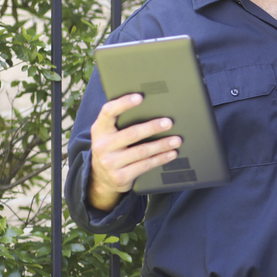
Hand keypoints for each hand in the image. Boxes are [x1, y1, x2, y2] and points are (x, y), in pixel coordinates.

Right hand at [87, 93, 181, 211]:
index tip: (140, 97)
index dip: (123, 103)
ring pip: (142, 151)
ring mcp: (110, 163)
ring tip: (177, 140)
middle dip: (152, 127)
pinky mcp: (120, 176)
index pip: (108, 112)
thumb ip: (120, 122)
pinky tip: (171, 153)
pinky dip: (161, 158)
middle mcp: (102, 146)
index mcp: (100, 130)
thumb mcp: (108, 134)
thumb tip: (151, 107)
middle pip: (131, 134)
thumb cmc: (112, 149)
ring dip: (162, 145)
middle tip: (169, 122)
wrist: (101, 178)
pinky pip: (145, 165)